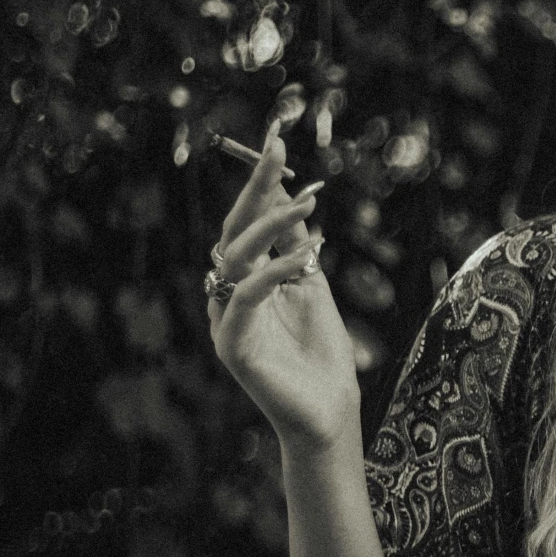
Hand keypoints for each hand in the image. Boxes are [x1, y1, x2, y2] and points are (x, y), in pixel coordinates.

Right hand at [208, 127, 357, 448]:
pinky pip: (246, 299)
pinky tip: (307, 254)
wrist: (329, 413)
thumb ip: (295, 246)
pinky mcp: (232, 346)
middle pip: (234, 231)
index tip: (276, 143)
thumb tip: (290, 193)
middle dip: (255, 188)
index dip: (259, 184)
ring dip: (271, 225)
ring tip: (307, 204)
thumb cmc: (321, 354)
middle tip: (277, 152)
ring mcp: (226, 320)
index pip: (246, 223)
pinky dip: (274, 272)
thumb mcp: (312, 287)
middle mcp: (229, 296)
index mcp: (246, 280)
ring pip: (235, 258)